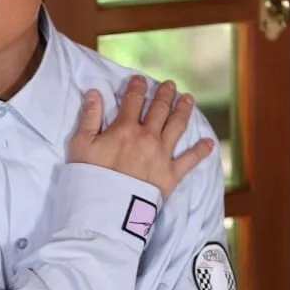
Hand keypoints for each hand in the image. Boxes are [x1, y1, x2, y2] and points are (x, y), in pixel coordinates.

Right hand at [67, 76, 213, 197]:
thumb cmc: (89, 178)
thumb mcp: (80, 145)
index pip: (133, 100)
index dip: (137, 87)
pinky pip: (190, 160)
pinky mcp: (171, 175)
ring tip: (187, 99)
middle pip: (159, 109)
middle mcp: (147, 137)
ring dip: (183, 110)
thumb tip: (94, 92)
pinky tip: (209, 142)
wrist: (106, 209)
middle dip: (164, 94)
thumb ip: (89, 117)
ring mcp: (162, 155)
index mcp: (124, 128)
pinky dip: (201, 150)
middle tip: (169, 85)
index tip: (140, 79)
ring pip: (177, 126)